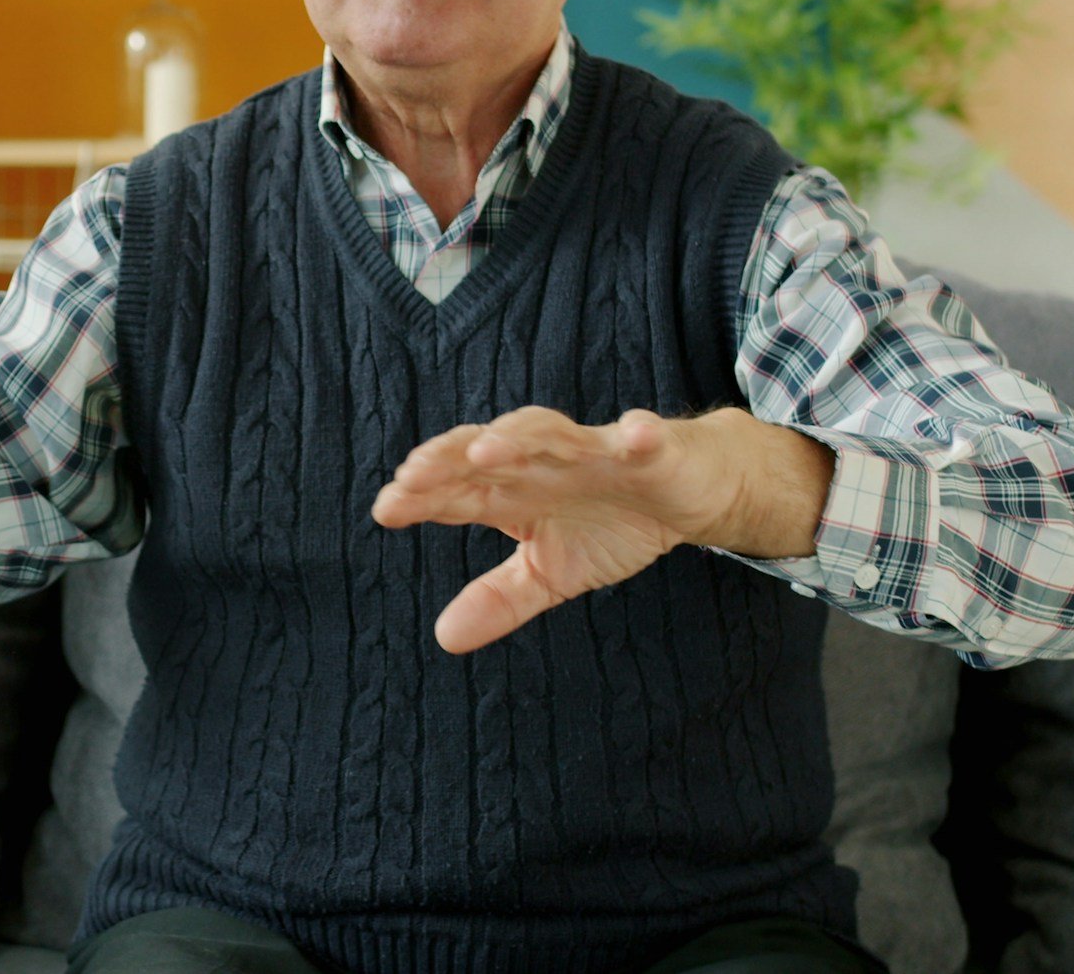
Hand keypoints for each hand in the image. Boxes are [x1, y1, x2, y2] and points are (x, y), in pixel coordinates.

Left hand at [369, 406, 829, 653]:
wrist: (688, 495)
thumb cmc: (612, 523)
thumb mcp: (551, 572)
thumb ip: (500, 598)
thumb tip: (443, 638)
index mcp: (518, 490)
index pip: (460, 489)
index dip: (423, 497)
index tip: (385, 509)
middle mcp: (547, 462)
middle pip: (491, 452)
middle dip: (452, 459)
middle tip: (412, 474)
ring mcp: (597, 451)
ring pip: (552, 435)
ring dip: (519, 439)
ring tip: (484, 451)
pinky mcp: (651, 450)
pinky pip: (644, 439)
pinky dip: (639, 435)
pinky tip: (633, 434)